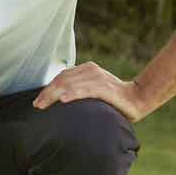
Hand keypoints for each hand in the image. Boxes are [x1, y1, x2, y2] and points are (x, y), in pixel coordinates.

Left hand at [32, 62, 148, 121]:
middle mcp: (91, 70)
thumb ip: (80, 89)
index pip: (62, 77)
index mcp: (87, 69)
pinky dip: (73, 94)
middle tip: (37, 105)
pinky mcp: (105, 87)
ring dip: (54, 94)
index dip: (48, 88)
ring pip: (70, 84)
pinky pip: (85, 90)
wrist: (138, 98)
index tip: (38, 101)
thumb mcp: (94, 90)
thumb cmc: (113, 98)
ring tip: (44, 104)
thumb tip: (60, 100)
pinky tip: (63, 100)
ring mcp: (98, 78)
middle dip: (48, 92)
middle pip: (63, 79)